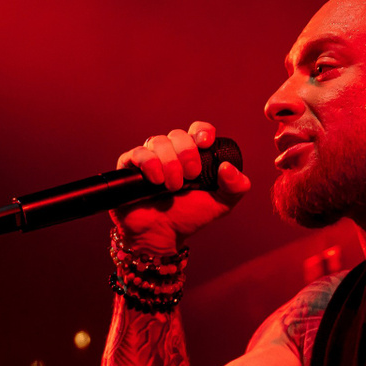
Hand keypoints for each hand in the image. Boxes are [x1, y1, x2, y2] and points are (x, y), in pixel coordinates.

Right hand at [111, 121, 250, 253]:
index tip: (205, 143)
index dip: (202, 131)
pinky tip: (156, 181)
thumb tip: (228, 167)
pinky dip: (149, 164)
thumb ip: (236, 187)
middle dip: (187, 153)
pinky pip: (138, 153)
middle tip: (191, 176)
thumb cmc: (189, 218)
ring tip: (172, 187)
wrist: (162, 235)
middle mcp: (170, 152)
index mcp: (192, 154)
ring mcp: (149, 158)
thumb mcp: (221, 204)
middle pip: (177, 134)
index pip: (197, 130)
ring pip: (158, 141)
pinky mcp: (129, 167)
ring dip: (169, 163)